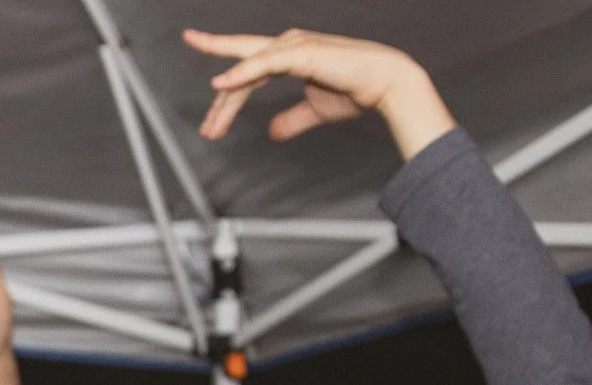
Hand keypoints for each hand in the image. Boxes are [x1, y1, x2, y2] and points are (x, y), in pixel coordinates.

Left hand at [181, 29, 454, 159]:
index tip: (212, 121)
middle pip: (241, 70)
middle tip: (207, 130)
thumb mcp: (314, 111)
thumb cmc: (356, 90)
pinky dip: (240, 73)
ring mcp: (292, 45)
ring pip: (247, 68)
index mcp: (289, 55)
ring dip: (227, 99)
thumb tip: (272, 132)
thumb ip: (291, 119)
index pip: (249, 73)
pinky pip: (262, 63)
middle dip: (221, 101)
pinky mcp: (300, 52)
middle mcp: (287, 45)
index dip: (228, 96)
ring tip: (212, 125)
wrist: (384, 83)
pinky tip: (221, 84)